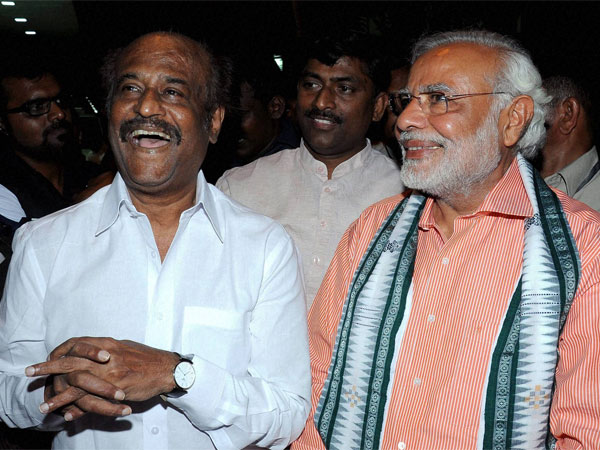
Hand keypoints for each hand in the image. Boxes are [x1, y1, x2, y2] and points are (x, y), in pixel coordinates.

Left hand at [27, 337, 179, 417]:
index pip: (76, 344)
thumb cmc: (147, 358)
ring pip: (77, 384)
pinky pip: (92, 400)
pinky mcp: (116, 388)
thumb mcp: (125, 347)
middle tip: (30, 372)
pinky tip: (67, 415)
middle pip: (70, 361)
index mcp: (107, 343)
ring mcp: (110, 373)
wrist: (166, 368)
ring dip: (58, 396)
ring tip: (43, 406)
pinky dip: (78, 408)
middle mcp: (106, 356)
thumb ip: (106, 351)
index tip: (46, 357)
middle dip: (48, 368)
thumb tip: (93, 353)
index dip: (59, 351)